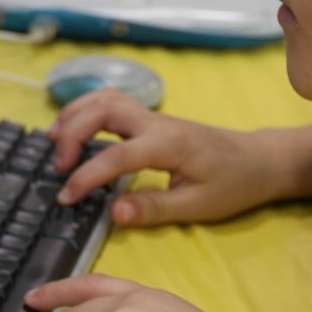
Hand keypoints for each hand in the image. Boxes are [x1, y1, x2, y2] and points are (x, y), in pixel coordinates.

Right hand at [47, 89, 285, 226]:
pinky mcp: (151, 119)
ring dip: (74, 114)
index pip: (117, 154)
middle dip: (72, 133)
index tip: (66, 197)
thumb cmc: (232, 185)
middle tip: (57, 166)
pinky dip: (85, 110)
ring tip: (53, 142)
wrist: (258, 161)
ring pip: (104, 98)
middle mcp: (157, 123)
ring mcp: (153, 117)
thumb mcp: (197, 206)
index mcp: (169, 145)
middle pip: (103, 109)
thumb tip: (113, 213)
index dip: (87, 176)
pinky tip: (72, 129)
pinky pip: (112, 103)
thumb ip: (153, 209)